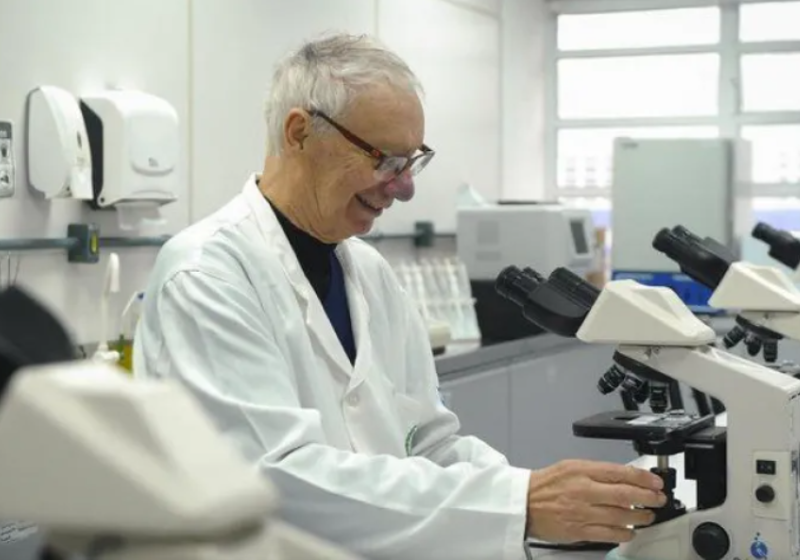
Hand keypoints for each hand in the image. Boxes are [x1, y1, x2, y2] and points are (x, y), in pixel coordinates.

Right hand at [525, 459, 665, 543]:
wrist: (523, 502)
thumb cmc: (546, 484)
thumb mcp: (571, 467)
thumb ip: (597, 472)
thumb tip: (625, 478)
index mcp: (582, 471)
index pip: (620, 473)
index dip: (644, 478)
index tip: (656, 483)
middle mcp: (583, 490)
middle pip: (625, 495)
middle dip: (648, 498)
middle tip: (658, 499)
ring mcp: (582, 512)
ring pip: (621, 517)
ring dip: (641, 517)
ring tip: (648, 516)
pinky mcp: (579, 531)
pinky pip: (609, 534)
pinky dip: (624, 533)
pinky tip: (630, 531)